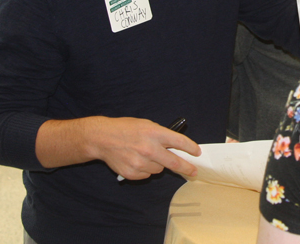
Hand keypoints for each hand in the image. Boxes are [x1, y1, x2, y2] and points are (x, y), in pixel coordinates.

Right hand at [85, 117, 200, 180]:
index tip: (197, 152)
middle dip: (187, 168)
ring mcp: (140, 162)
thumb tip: (176, 147)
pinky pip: (147, 174)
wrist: (102, 138)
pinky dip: (146, 169)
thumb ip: (162, 135)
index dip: (191, 148)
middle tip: (194, 171)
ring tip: (146, 155)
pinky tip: (137, 160)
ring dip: (159, 164)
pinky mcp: (131, 173)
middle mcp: (149, 148)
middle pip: (174, 162)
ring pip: (159, 169)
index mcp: (155, 133)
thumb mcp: (147, 125)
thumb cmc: (126, 129)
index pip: (180, 142)